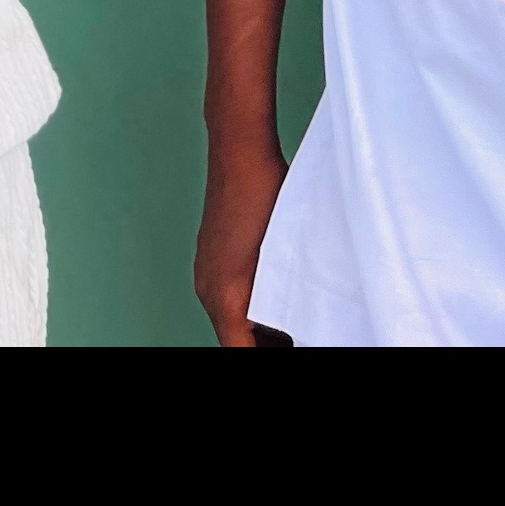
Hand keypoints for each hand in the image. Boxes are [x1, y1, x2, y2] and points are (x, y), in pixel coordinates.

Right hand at [196, 136, 287, 345]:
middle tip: (298, 337)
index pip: (240, 350)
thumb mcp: (283, 254)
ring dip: (255, 326)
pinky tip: (276, 298)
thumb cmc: (264, 195)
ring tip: (293, 325)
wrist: (239, 152)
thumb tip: (296, 322)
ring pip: (230, 317)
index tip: (289, 346)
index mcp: (224, 296)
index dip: (263, 353)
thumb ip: (285, 299)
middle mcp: (207, 289)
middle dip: (262, 343)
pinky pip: (227, 296)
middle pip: (234, 337)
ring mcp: (206, 272)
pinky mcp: (210, 257)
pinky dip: (248, 306)